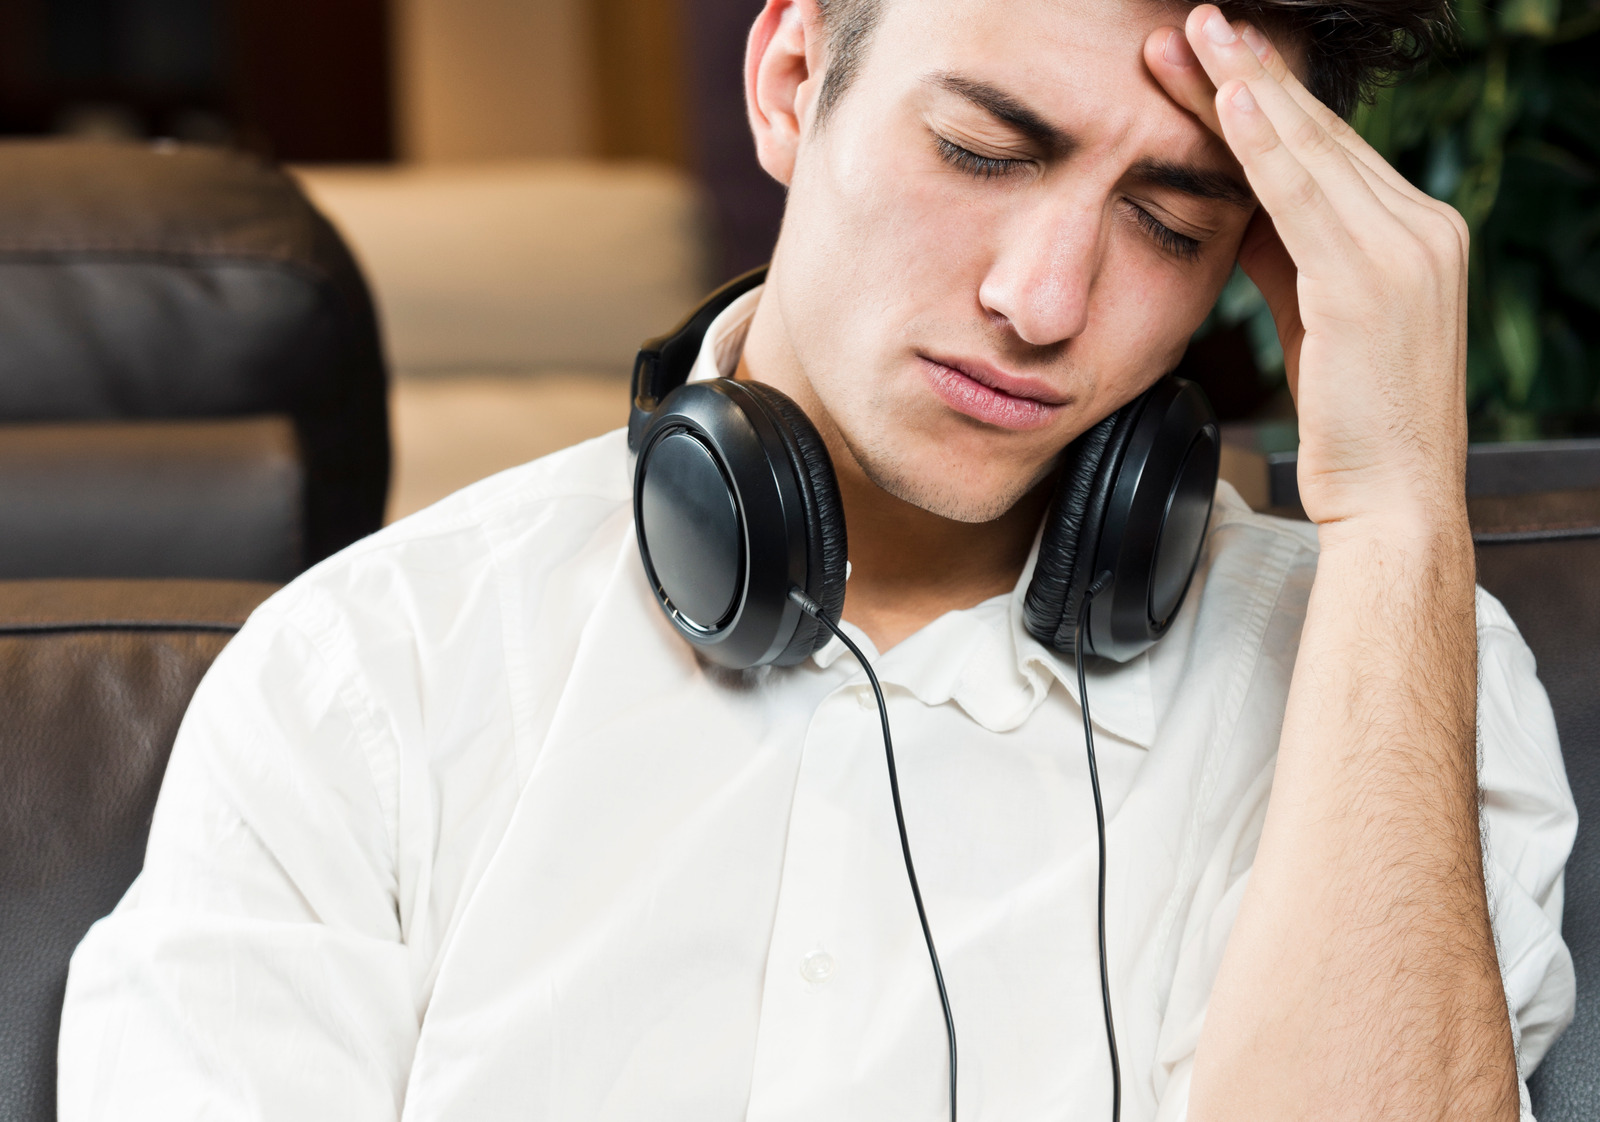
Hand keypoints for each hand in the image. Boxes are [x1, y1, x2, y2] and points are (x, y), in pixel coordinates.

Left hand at [1145, 6, 1470, 534]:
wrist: (1393, 499)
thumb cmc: (1352, 419)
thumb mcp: (1315, 321)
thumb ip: (1287, 256)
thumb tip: (1238, 204)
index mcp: (1415, 235)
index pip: (1327, 150)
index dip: (1267, 99)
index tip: (1213, 55)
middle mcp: (1423, 229)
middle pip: (1319, 136)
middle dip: (1251, 75)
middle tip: (1196, 20)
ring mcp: (1406, 251)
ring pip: (1311, 152)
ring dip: (1246, 89)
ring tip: (1196, 36)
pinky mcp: (1372, 283)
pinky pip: (1304, 198)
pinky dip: (1264, 146)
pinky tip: (1227, 100)